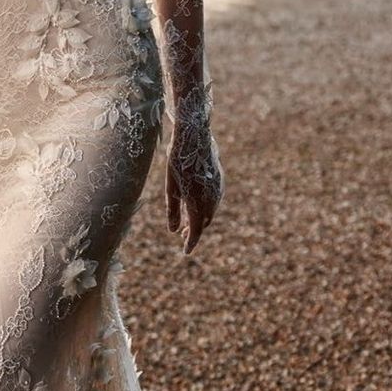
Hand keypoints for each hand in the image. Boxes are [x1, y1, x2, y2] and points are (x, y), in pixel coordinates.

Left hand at [166, 134, 223, 255]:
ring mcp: (218, 190)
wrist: (194, 139)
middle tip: (183, 234)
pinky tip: (196, 202)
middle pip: (204, 222)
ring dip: (200, 218)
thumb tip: (173, 231)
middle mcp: (212, 201)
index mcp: (198, 205)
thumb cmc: (177, 163)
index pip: (196, 231)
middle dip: (194, 230)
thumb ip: (173, 212)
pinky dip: (205, 206)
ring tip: (188, 220)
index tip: (186, 252)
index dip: (191, 243)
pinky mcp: (220, 181)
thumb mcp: (171, 189)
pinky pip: (214, 200)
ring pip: (210, 211)